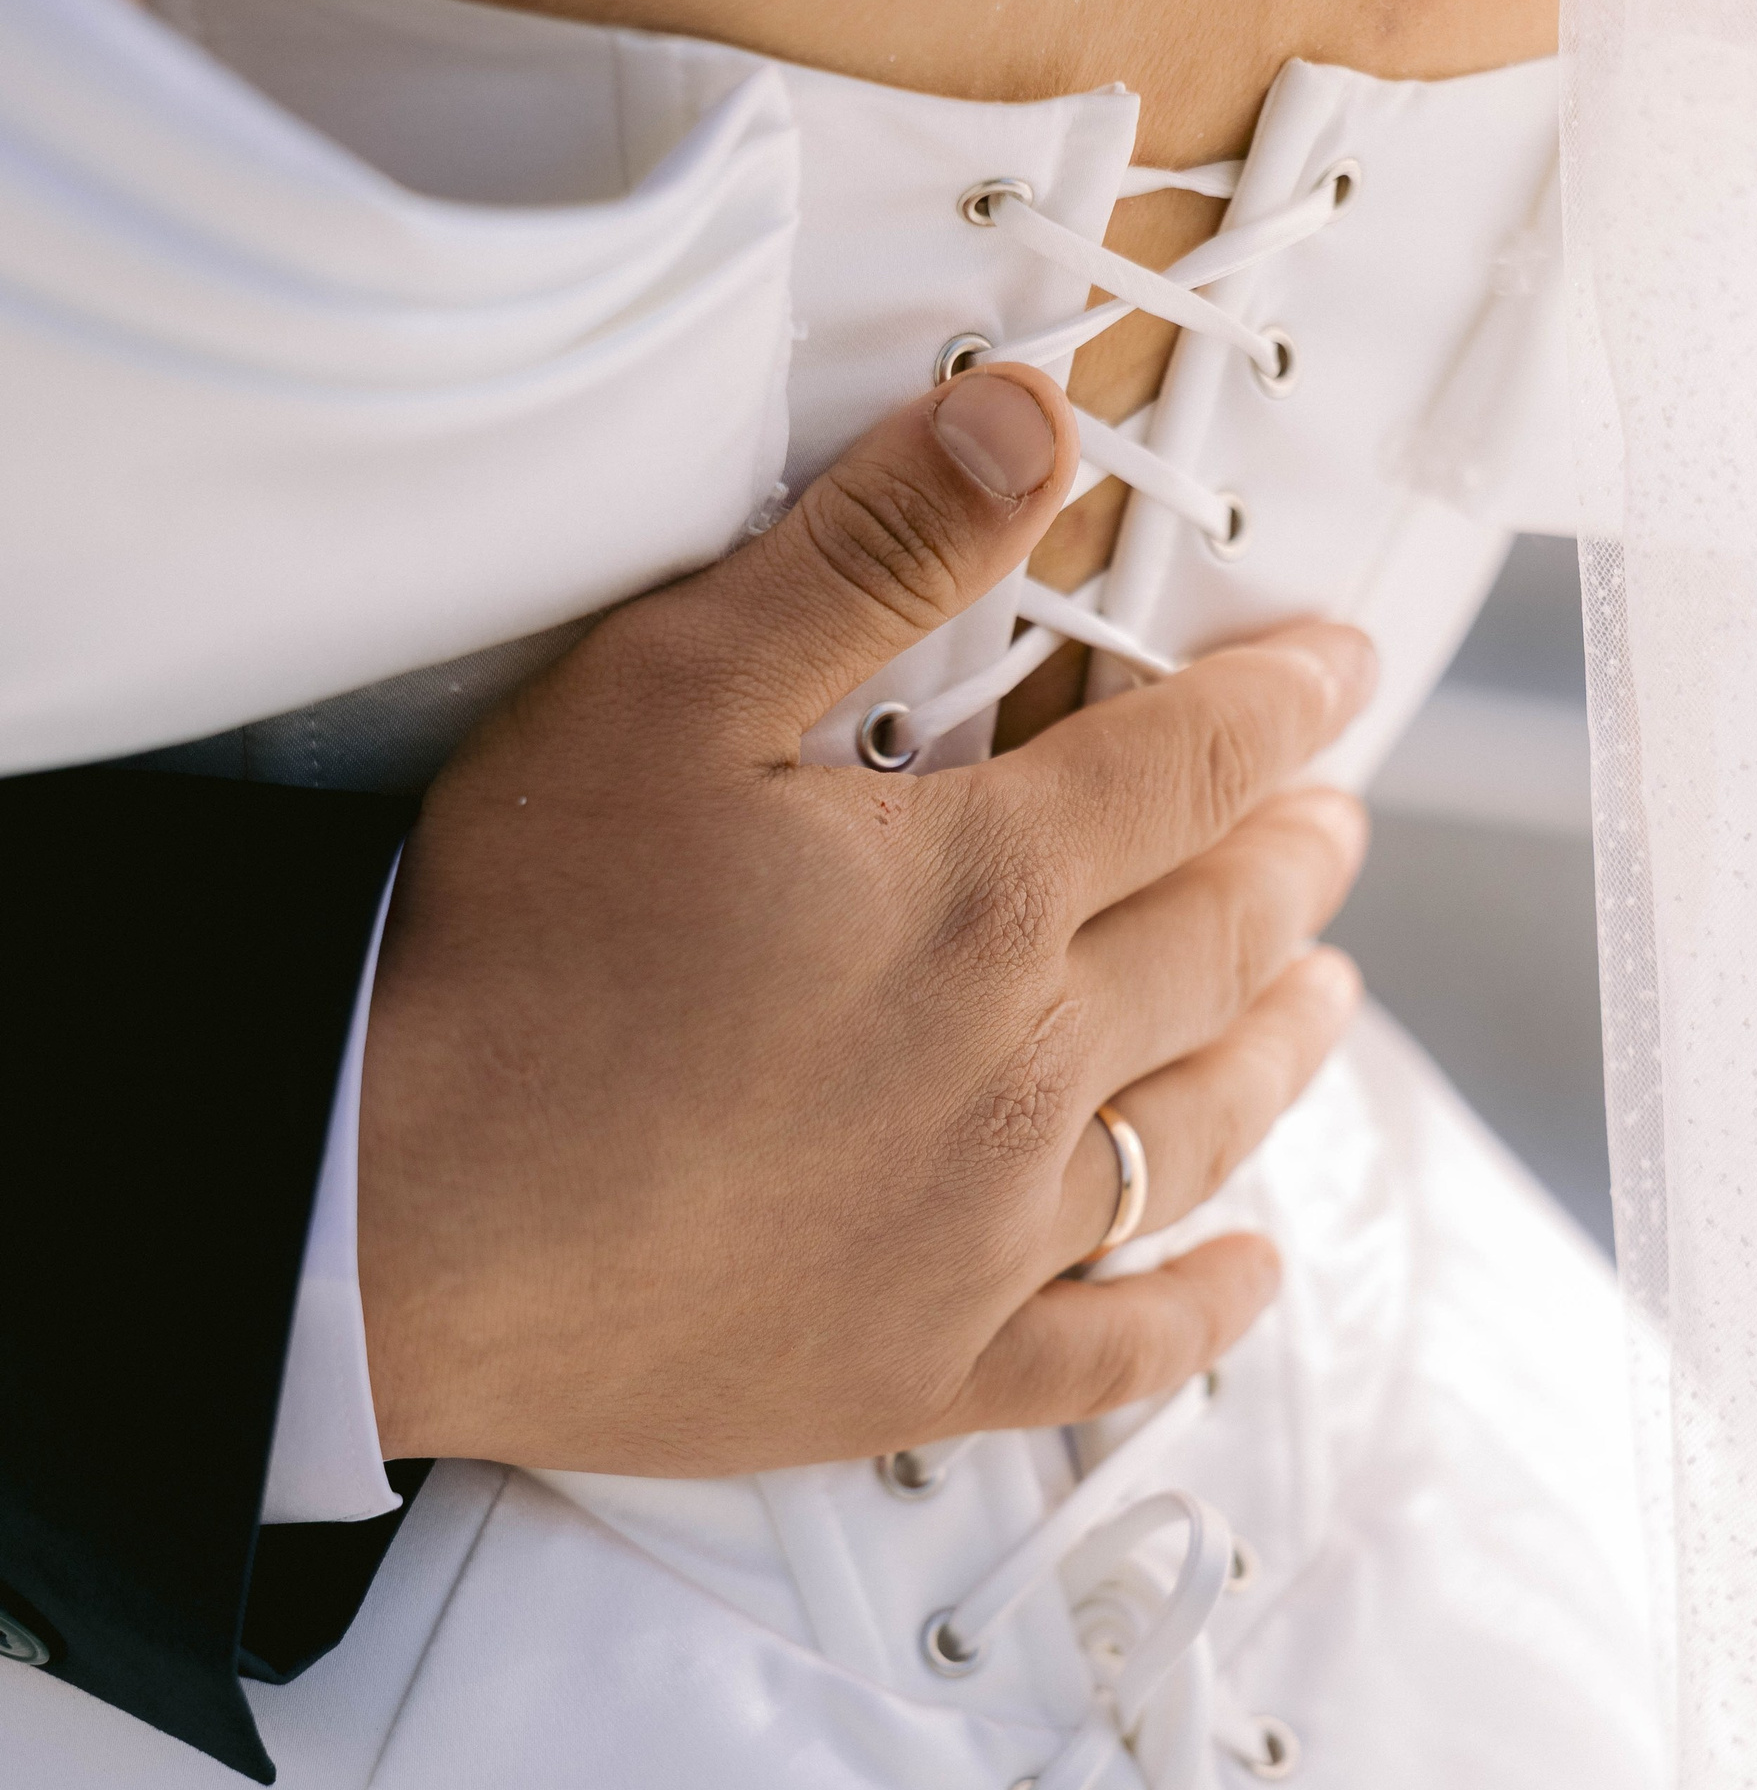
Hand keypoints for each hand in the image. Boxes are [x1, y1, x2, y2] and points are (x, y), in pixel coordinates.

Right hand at [359, 365, 1372, 1475]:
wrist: (385, 1214)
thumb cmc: (509, 953)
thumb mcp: (668, 694)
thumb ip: (864, 555)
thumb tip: (1030, 421)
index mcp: (978, 893)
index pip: (1184, 768)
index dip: (1280, 705)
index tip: (1338, 675)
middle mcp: (1021, 1068)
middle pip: (1214, 945)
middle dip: (1291, 868)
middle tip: (1335, 830)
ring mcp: (985, 1236)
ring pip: (1197, 1131)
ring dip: (1280, 1055)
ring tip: (1328, 1002)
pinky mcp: (925, 1369)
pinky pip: (1115, 1351)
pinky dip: (1199, 1310)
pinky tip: (1246, 1274)